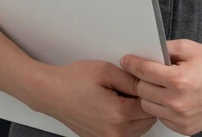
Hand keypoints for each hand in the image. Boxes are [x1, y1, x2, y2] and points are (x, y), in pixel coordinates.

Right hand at [29, 59, 157, 136]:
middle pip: (146, 121)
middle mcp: (114, 133)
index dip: (146, 91)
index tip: (139, 82)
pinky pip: (125, 134)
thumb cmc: (73, 81)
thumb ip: (130, 79)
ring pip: (138, 130)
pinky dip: (125, 123)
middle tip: (128, 88)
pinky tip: (114, 107)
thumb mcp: (105, 70)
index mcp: (118, 115)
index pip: (150, 107)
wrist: (52, 93)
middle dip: (142, 103)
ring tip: (119, 97)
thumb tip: (147, 83)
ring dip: (135, 114)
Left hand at [121, 40, 201, 134]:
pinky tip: (171, 97)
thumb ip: (166, 48)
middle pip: (141, 90)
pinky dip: (162, 107)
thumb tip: (147, 51)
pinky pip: (162, 118)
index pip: (144, 71)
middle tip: (146, 71)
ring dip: (150, 94)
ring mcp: (181, 118)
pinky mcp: (185, 129)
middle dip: (140, 78)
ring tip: (160, 84)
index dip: (132, 63)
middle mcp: (178, 102)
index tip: (127, 60)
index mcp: (179, 79)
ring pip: (148, 106)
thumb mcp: (190, 47)